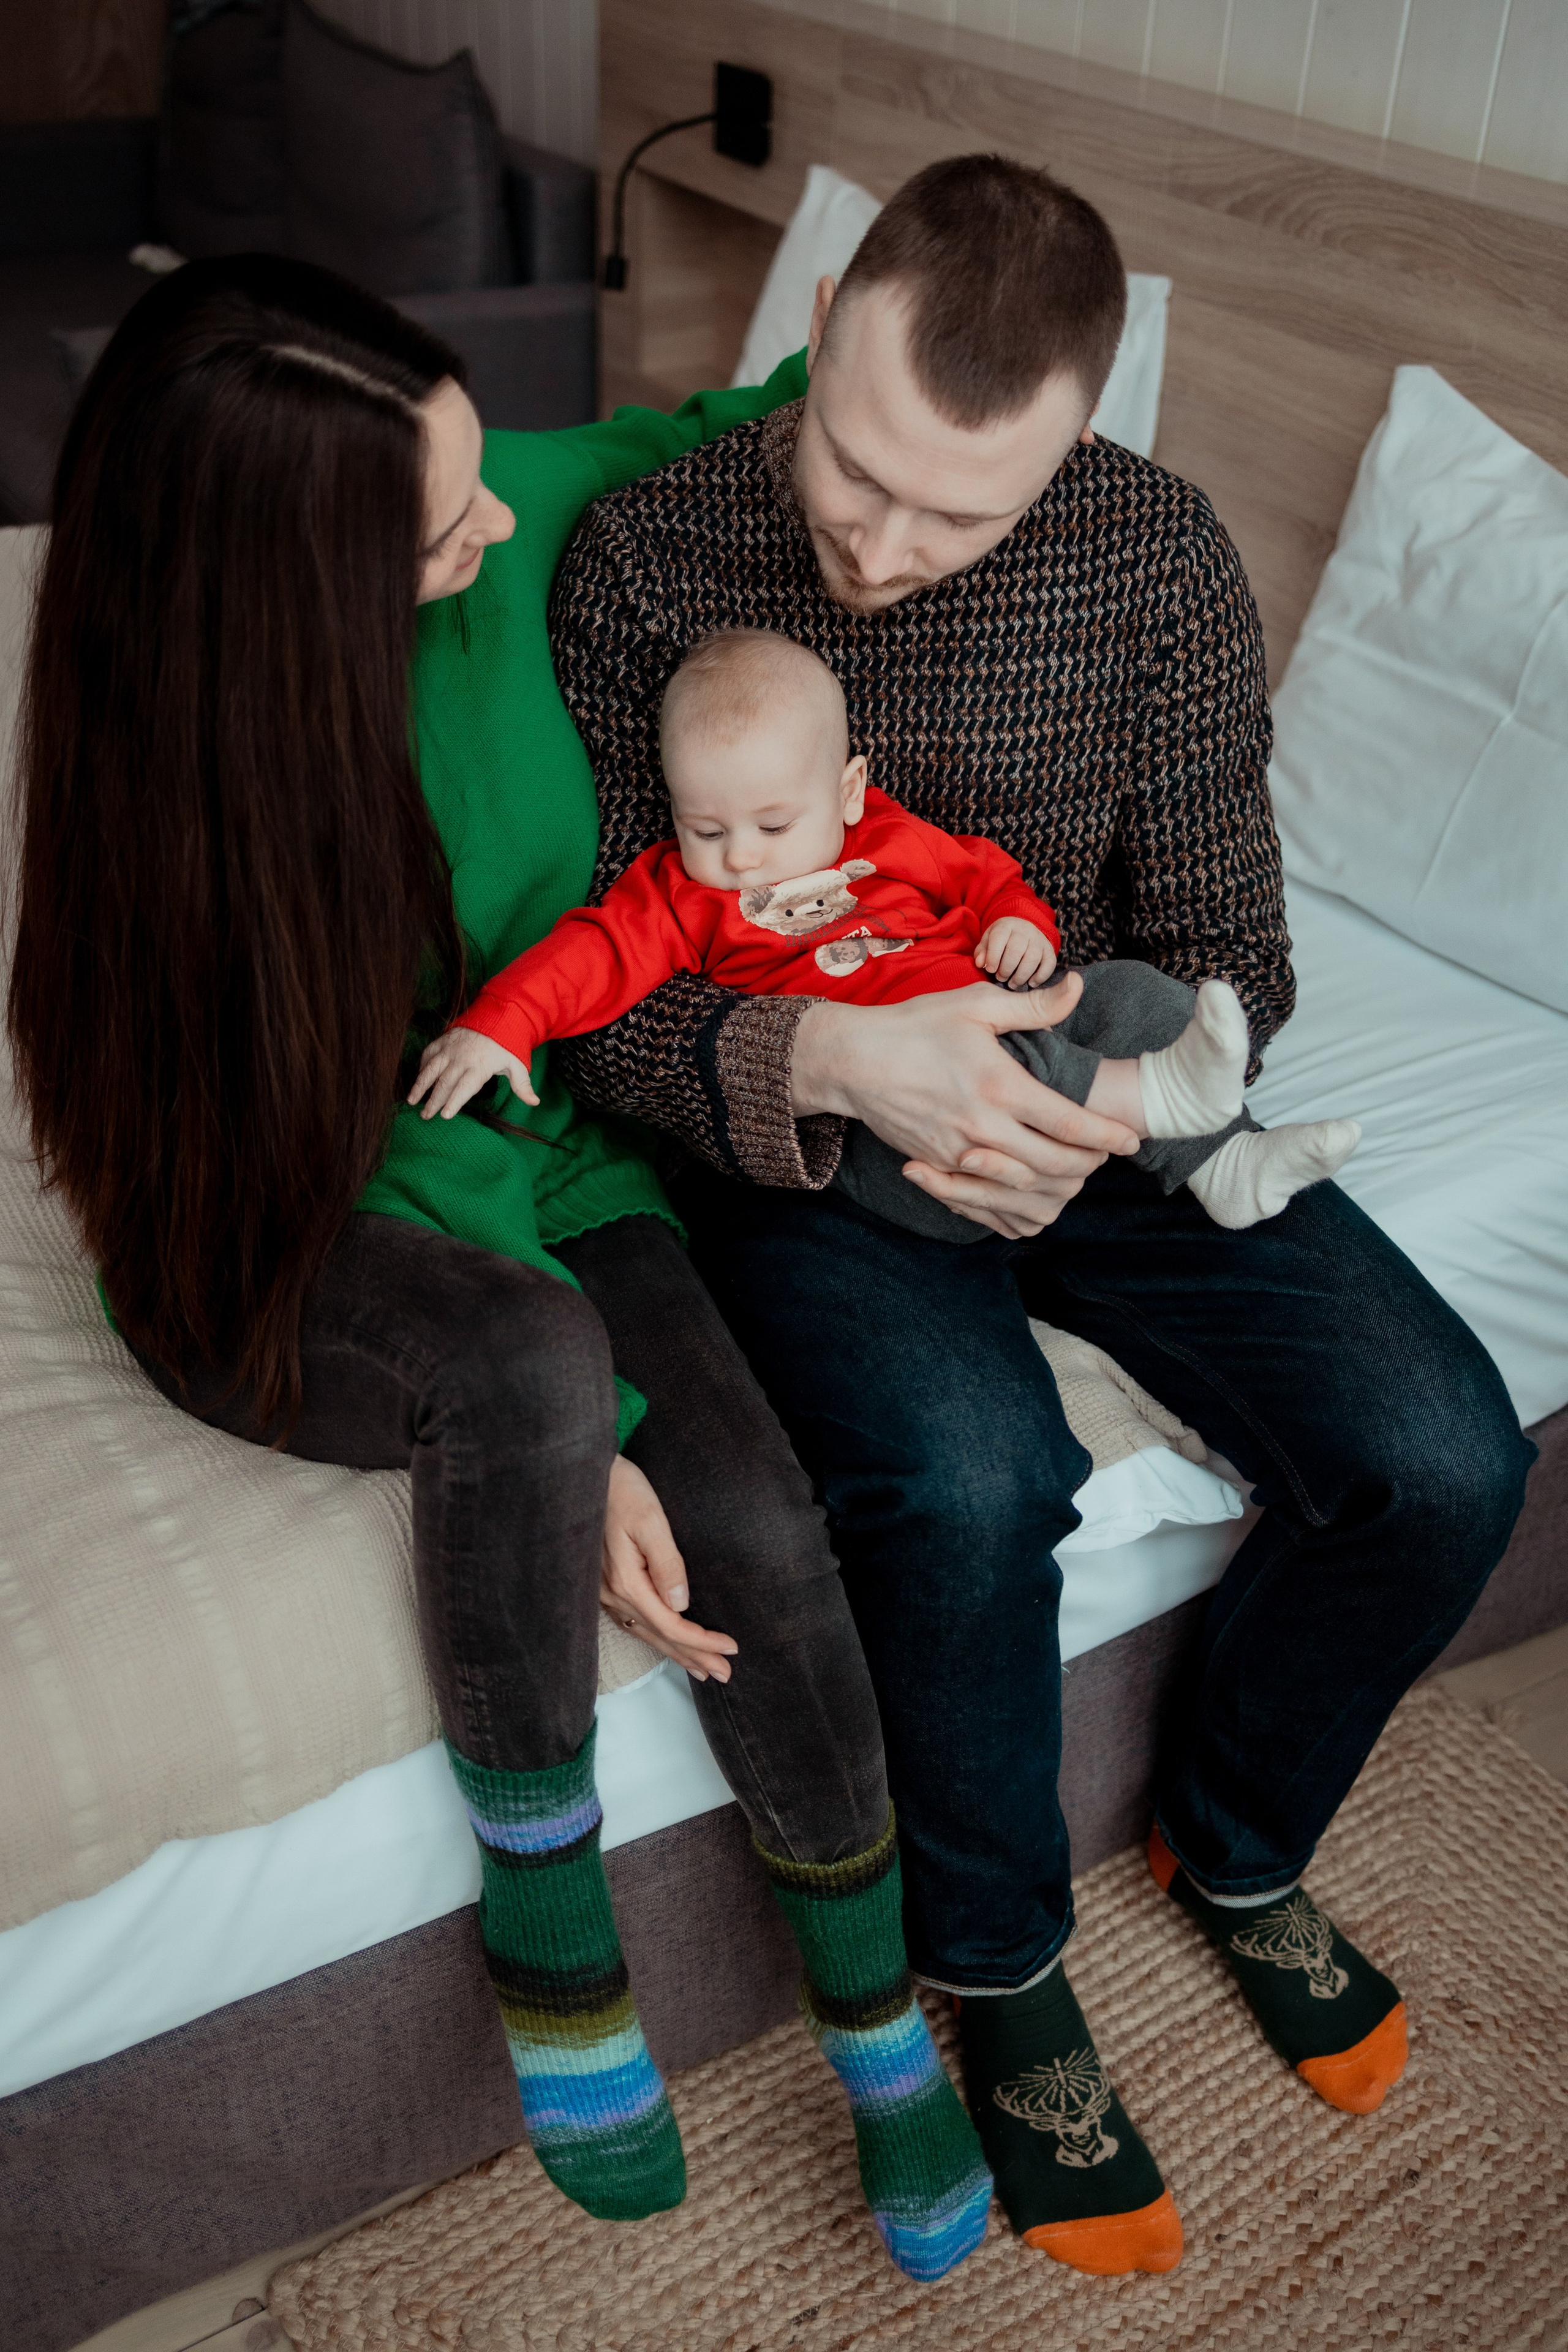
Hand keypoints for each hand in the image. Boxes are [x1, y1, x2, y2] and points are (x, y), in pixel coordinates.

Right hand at [408, 1025, 537, 1119]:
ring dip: (420, 1086)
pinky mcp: (442, 1041)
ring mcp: (449, 1049)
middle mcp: (461, 1059)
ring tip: (412, 1101)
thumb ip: (522, 1085)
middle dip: (434, 1101)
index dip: (454, 1102)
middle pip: (444, 1083)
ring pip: (431, 1069)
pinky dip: (422, 1067)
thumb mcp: (517, 1063)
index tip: (445, 1115)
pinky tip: (418, 1079)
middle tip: (425, 1116)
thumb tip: (534, 1102)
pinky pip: (428, 1055)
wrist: (496, 1014)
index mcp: (479, 1067)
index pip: (464, 1088)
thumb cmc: (506, 1044)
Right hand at [600, 1455, 737, 1682]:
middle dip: (694, 1656)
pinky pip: (635, 1623)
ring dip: (676, 1653)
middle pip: (660, 1636)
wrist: (588, 1476)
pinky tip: (667, 1644)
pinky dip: (656, 1638)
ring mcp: (606, 1593)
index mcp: (627, 1581)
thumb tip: (681, 1604)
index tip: (731, 1647)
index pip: (671, 1624)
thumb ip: (667, 1563)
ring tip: (703, 1670)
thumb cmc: (623, 1491)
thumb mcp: (651, 1520)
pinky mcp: (606, 1586)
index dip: (702, 1640)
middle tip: (725, 1674)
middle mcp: (613, 1594)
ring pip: (647, 1633)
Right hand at [790, 974, 1139, 1236]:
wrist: (852, 1062)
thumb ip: (1032, 1005)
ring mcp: (958, 1155)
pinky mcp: (939, 1169)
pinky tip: (1033, 1193)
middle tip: (1107, 1155)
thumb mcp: (975, 1005)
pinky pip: (986, 1203)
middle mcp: (982, 1128)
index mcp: (999, 1086)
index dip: (1108, 1135)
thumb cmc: (915, 1027)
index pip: (1069, 1123)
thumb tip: (1077, 987)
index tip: (1132, 1140)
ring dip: (1058, 1186)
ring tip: (1076, 1171)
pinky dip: (1015, 1206)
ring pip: (1024, 1190)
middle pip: (1054, 1165)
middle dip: (1089, 1164)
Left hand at [975, 918, 1057, 988]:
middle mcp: (1025, 930)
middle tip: (1000, 978)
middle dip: (1006, 969)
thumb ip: (982, 952)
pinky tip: (1030, 983)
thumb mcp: (988, 941)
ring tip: (1012, 984)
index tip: (989, 969)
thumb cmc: (1002, 940)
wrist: (1022, 930)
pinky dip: (1040, 976)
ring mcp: (1039, 940)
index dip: (993, 956)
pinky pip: (1049, 964)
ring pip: (1032, 959)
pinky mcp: (1049, 950)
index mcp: (1006, 926)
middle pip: (1016, 951)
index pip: (999, 939)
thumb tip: (980, 963)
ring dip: (1021, 976)